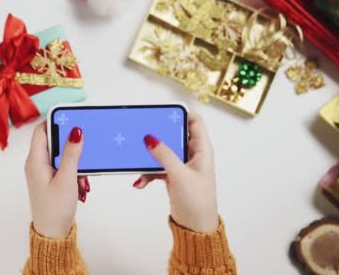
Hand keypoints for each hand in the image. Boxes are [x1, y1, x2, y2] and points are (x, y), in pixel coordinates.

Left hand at [24, 123, 89, 237]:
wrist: (52, 233)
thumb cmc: (55, 209)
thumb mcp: (67, 179)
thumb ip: (72, 154)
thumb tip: (75, 131)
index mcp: (35, 160)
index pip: (41, 130)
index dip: (55, 120)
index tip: (72, 115)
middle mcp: (36, 163)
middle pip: (52, 140)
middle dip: (70, 143)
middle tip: (84, 144)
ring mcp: (43, 171)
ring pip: (60, 154)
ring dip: (74, 160)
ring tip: (82, 174)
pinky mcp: (51, 179)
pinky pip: (63, 166)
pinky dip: (74, 170)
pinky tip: (81, 181)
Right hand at [133, 113, 218, 232]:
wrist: (195, 228)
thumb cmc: (197, 202)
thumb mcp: (179, 175)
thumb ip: (164, 155)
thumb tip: (150, 137)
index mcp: (201, 149)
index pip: (194, 122)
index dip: (181, 114)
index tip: (162, 112)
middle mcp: (192, 154)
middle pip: (174, 134)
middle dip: (158, 134)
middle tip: (143, 131)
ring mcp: (181, 165)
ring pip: (162, 152)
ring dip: (149, 157)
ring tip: (137, 159)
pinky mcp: (172, 176)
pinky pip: (156, 167)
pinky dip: (147, 173)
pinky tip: (140, 182)